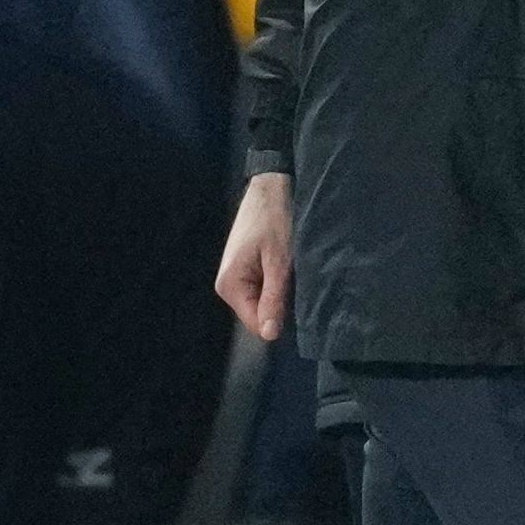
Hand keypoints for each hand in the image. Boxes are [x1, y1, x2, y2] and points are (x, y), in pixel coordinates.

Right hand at [216, 171, 294, 341]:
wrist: (271, 188)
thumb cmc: (275, 220)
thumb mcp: (280, 261)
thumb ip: (274, 298)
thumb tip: (269, 336)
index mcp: (229, 285)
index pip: (257, 324)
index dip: (280, 318)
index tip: (299, 300)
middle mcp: (226, 285)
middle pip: (259, 314)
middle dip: (281, 303)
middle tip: (296, 279)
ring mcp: (235, 278)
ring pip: (264, 302)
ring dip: (281, 292)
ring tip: (292, 270)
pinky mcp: (245, 270)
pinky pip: (263, 289)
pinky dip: (278, 282)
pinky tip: (286, 266)